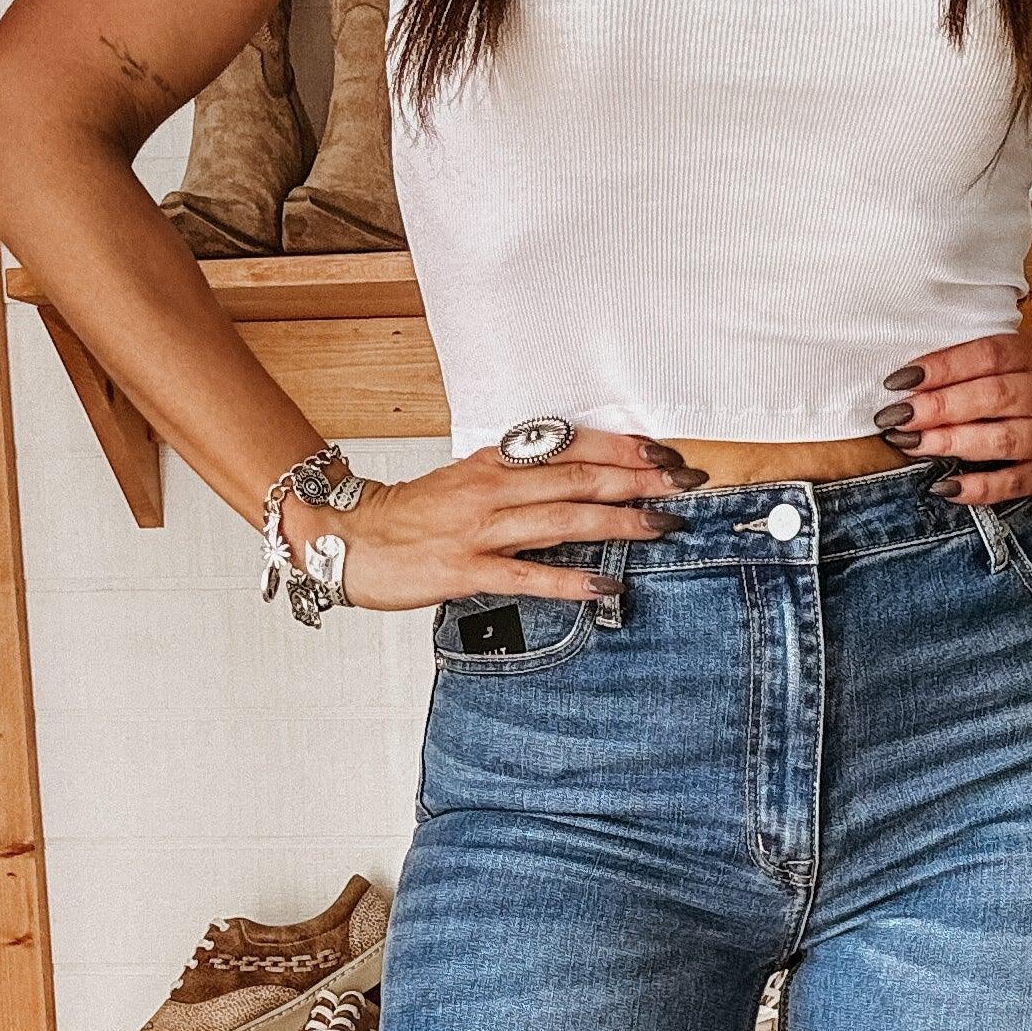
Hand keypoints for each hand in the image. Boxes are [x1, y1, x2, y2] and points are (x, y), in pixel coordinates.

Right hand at [280, 433, 706, 610]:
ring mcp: (479, 528)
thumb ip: (517, 480)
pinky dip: (569, 580)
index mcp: (494, 462)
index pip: (569, 446)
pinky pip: (527, 575)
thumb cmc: (411, 517)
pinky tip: (605, 584)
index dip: (620, 448)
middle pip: (577, 478)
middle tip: (684, 485)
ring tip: (661, 526)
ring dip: (617, 522)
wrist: (347, 540)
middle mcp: (492, 488)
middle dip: (637, 480)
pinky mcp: (466, 569)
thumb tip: (575, 483)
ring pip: (561, 520)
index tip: (663, 454)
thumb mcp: (467, 482)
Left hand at [873, 335, 1031, 507]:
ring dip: (951, 442)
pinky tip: (945, 487)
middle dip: (939, 406)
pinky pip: (1011, 482)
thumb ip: (985, 369)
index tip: (902, 379)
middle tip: (898, 416)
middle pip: (992, 396)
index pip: (989, 354)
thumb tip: (915, 383)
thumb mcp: (1030, 367)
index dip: (943, 366)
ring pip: (1000, 438)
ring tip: (913, 445)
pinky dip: (975, 487)